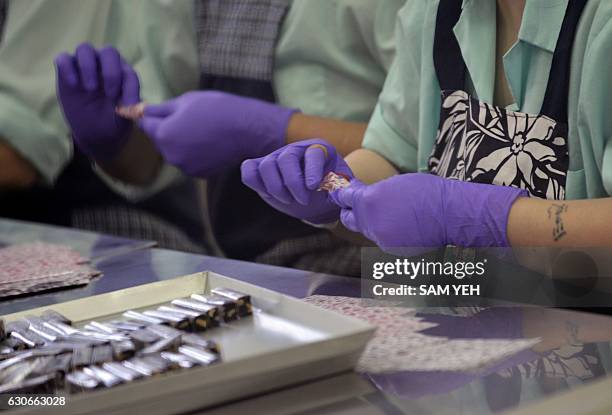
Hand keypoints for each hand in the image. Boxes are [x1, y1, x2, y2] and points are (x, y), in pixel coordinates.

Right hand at [55, 43, 139, 160]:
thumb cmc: (112, 119)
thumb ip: (129, 107)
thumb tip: (133, 103)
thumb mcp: (123, 117)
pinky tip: (73, 84)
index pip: (129, 72)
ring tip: (90, 89)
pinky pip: (63, 58)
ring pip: (84, 49)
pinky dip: (68, 68)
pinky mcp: (65, 70)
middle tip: (110, 94)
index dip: (130, 87)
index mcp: (123, 72)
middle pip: (109, 52)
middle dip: (111, 72)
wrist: (93, 131)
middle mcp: (104, 63)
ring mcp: (84, 64)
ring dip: (89, 67)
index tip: (128, 104)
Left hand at [139, 91, 297, 176]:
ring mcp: (185, 167)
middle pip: (160, 140)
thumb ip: (160, 109)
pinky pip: (189, 161)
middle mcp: (170, 155)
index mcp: (164, 134)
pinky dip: (194, 153)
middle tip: (189, 118)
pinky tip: (209, 143)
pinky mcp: (199, 173)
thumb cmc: (216, 109)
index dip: (151, 115)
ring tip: (202, 130)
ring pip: (175, 152)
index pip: (145, 124)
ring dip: (181, 142)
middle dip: (168, 130)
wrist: (246, 130)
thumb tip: (141, 111)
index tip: (161, 110)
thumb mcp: (185, 101)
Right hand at [241, 139, 352, 224]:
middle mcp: (297, 150)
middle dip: (292, 182)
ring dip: (274, 186)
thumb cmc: (331, 191)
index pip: (313, 153)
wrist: (317, 198)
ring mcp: (277, 157)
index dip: (311, 169)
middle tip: (302, 200)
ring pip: (266, 164)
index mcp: (320, 150)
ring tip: (287, 200)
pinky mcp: (262, 169)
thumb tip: (342, 191)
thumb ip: (344, 190)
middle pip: (286, 158)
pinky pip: (248, 168)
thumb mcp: (342, 190)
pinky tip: (266, 192)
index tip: (312, 187)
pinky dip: (252, 180)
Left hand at [331, 173, 526, 249]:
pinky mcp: (392, 250)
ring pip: (368, 230)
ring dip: (373, 222)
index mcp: (369, 202)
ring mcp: (381, 239)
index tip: (338, 193)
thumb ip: (373, 193)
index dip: (340, 195)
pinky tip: (403, 225)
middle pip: (349, 220)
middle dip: (350, 212)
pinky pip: (382, 239)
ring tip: (392, 213)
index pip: (345, 199)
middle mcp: (371, 223)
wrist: (451, 214)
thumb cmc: (427, 192)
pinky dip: (387, 233)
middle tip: (353, 205)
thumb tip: (360, 196)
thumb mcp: (395, 184)